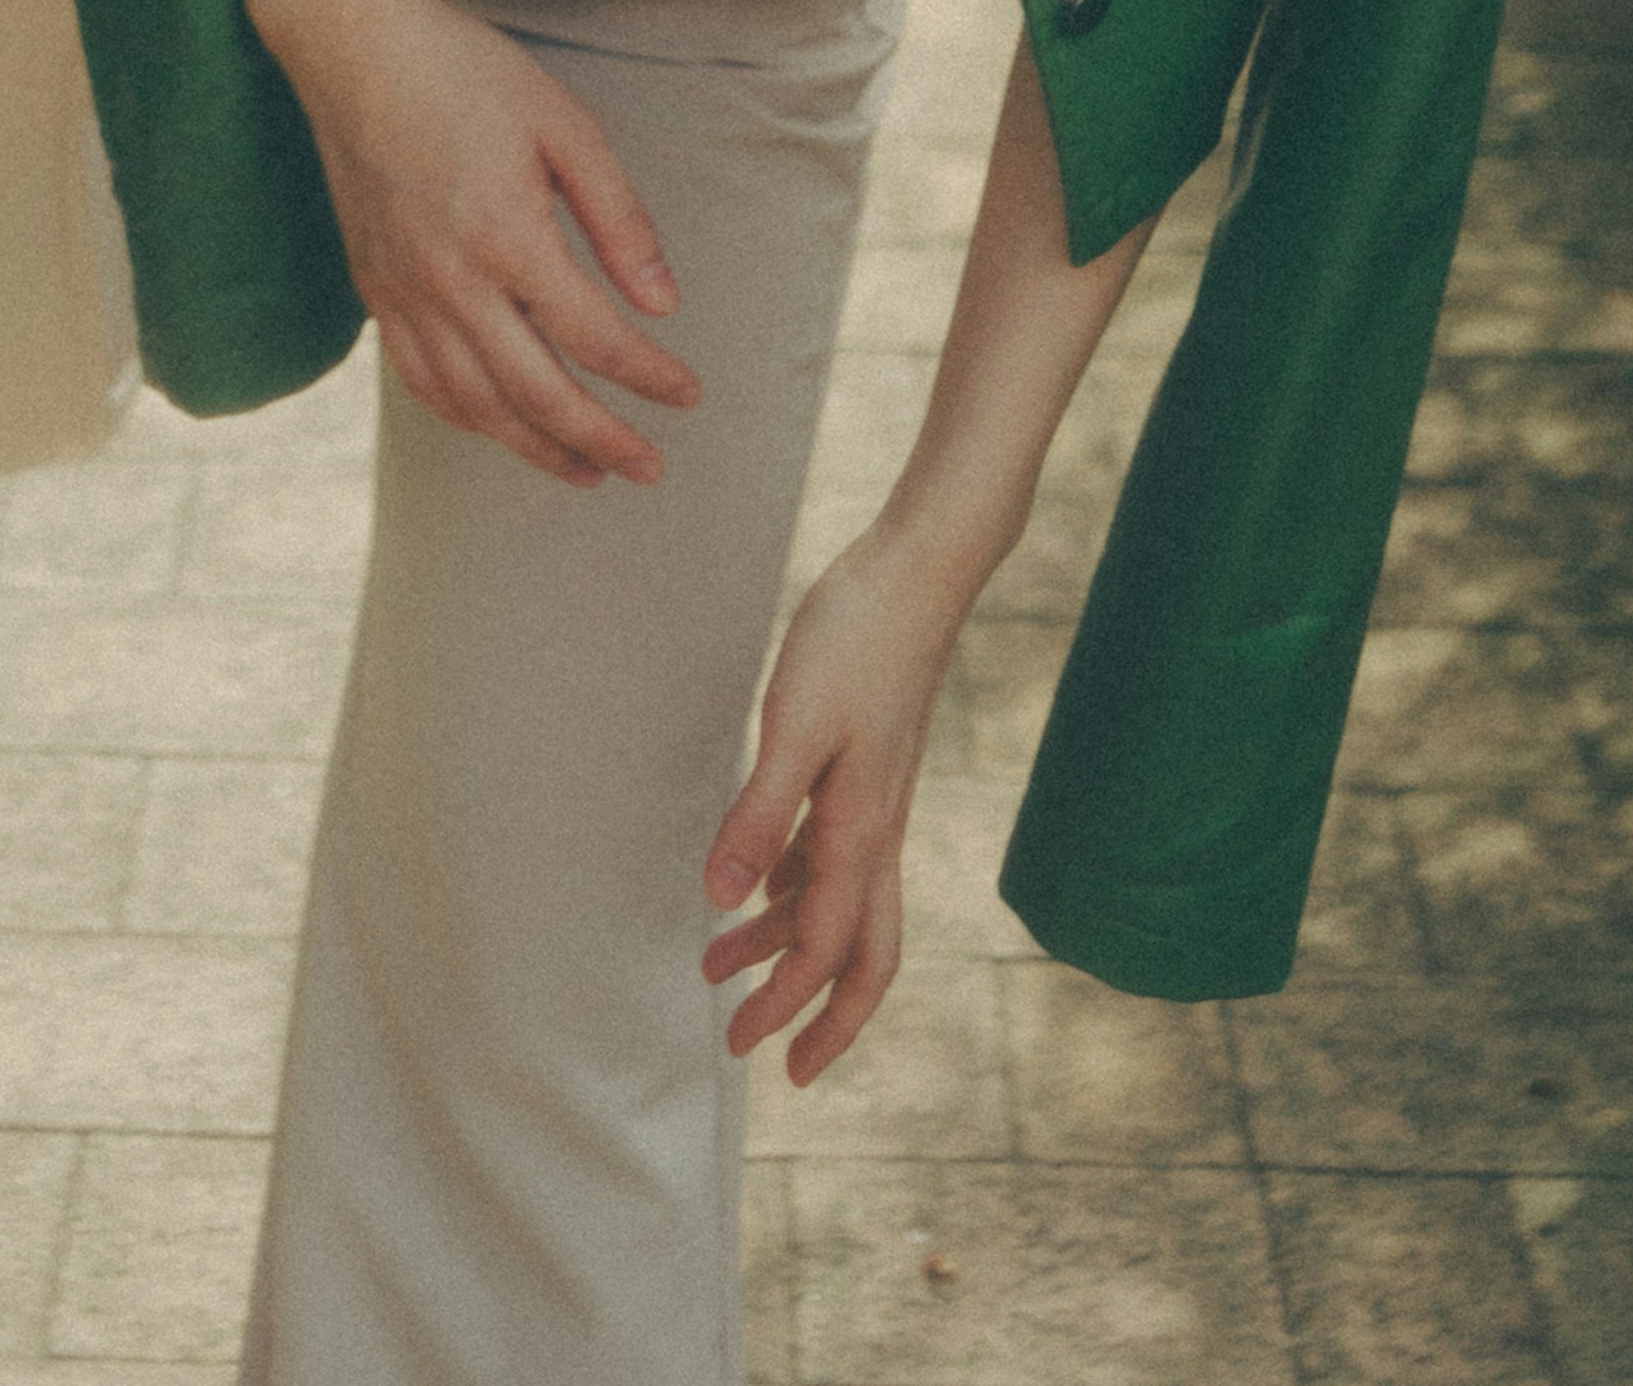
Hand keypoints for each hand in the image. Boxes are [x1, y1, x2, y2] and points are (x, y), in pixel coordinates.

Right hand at [269, 0, 695, 488]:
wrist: (356, 46)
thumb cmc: (466, 73)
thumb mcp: (564, 126)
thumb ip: (618, 219)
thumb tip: (663, 303)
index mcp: (509, 235)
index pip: (595, 337)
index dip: (650, 376)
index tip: (689, 393)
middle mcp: (453, 281)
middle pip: (538, 394)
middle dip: (603, 441)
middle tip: (650, 468)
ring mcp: (405, 293)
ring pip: (476, 406)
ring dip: (536, 449)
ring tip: (587, 472)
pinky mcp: (375, 291)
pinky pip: (422, 382)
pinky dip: (469, 419)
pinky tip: (501, 427)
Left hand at [699, 516, 972, 1081]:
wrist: (914, 574)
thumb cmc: (854, 640)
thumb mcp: (793, 728)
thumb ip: (757, 816)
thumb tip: (718, 903)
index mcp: (861, 834)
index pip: (823, 948)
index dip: (785, 1004)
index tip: (744, 1048)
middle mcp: (876, 832)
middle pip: (860, 955)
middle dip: (817, 1014)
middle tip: (765, 1056)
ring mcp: (874, 804)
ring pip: (839, 907)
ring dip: (784, 945)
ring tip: (720, 967)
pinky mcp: (864, 772)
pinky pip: (830, 858)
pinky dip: (792, 887)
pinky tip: (753, 882)